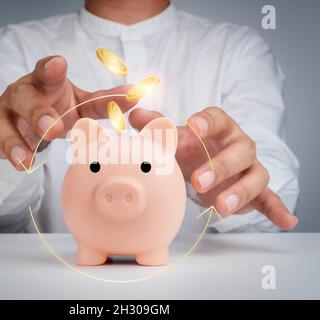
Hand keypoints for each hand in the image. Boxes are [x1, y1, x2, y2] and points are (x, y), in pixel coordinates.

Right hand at [0, 56, 136, 184]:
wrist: (29, 114)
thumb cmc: (54, 104)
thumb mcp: (80, 102)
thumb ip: (106, 101)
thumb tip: (137, 95)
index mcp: (43, 83)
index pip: (46, 72)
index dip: (50, 69)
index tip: (58, 65)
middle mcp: (19, 96)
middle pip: (24, 100)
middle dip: (38, 114)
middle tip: (53, 130)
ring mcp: (1, 115)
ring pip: (0, 126)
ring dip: (12, 144)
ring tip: (25, 162)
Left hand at [129, 106, 298, 229]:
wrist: (205, 164)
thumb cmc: (192, 148)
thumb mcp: (174, 138)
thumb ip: (157, 127)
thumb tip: (136, 114)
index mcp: (219, 127)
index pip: (218, 118)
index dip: (208, 121)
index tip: (194, 125)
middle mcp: (239, 145)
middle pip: (240, 150)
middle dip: (220, 166)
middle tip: (197, 182)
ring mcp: (250, 168)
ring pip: (255, 176)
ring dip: (239, 192)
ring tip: (219, 207)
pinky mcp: (256, 191)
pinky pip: (270, 198)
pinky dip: (278, 209)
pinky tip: (286, 221)